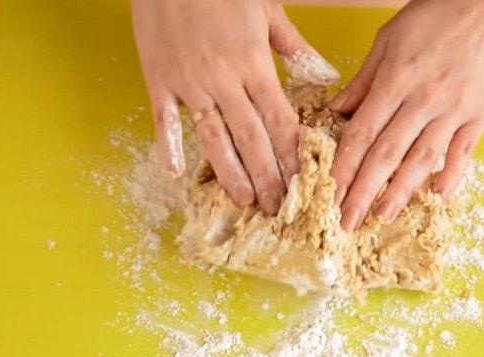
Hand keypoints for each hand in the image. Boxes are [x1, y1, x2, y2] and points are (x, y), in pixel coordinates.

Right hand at [132, 0, 337, 213]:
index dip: (293, 158)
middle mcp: (223, 80)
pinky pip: (163, 120)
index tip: (305, 184)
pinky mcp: (158, 79)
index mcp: (254, 64)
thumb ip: (295, 48)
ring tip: (246, 202)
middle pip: (251, 140)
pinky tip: (176, 173)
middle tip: (280, 209)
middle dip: (268, 178)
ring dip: (231, 174)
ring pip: (213, 138)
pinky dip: (168, 146)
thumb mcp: (268, 9)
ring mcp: (188, 83)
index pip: (280, 122)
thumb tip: (325, 77)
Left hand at [329, 0, 483, 229]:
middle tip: (346, 221)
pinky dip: (450, 176)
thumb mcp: (387, 39)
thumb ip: (363, 80)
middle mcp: (423, 99)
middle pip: (386, 155)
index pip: (361, 134)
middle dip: (362, 192)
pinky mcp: (480, 114)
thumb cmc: (435, 15)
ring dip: (399, 193)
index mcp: (396, 80)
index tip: (329, 192)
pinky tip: (436, 197)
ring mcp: (454, 110)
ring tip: (381, 216)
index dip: (343, 167)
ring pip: (422, 160)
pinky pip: (463, 152)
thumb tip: (337, 112)